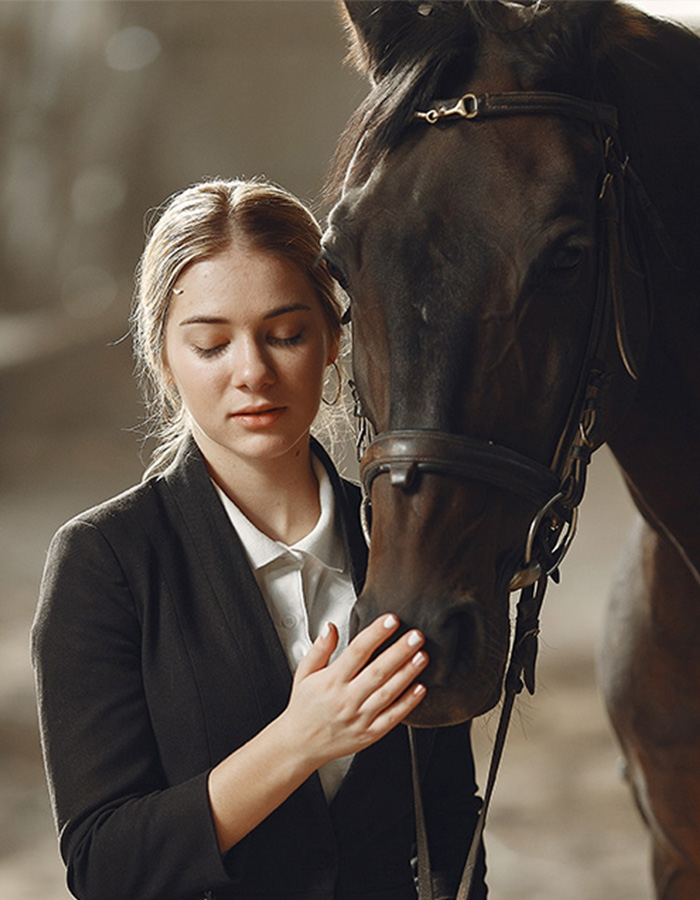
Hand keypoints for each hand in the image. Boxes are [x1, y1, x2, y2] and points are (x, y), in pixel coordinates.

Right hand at [281, 614, 427, 768]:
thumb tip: (331, 627)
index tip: (391, 620)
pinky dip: (408, 703)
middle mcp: (347, 698)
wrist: (301, 745)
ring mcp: (360, 717)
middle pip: (378, 671)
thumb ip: (320, 649)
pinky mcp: (370, 733)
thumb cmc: (305, 707)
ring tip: (422, 656)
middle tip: (416, 635)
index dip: (375, 634)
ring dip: (407, 674)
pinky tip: (420, 688)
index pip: (357, 651)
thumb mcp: (304, 673)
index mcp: (331, 681)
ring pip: (388, 692)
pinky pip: (392, 717)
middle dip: (399, 651)